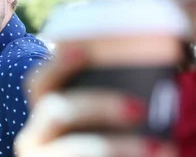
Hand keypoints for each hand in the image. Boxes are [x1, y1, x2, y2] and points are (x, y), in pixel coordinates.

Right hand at [15, 45, 176, 156]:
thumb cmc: (104, 144)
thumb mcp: (100, 124)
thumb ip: (118, 104)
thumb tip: (160, 82)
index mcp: (44, 112)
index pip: (39, 81)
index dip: (57, 64)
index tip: (81, 50)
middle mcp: (35, 135)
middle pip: (54, 109)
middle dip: (98, 104)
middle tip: (141, 107)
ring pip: (72, 147)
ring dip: (118, 144)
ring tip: (159, 145)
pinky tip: (160, 153)